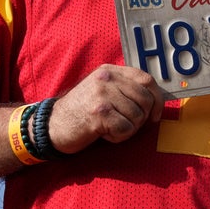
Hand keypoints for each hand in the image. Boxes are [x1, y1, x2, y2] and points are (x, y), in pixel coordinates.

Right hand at [47, 64, 165, 153]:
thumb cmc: (82, 111)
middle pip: (146, 99)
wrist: (52, 125)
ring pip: (138, 116)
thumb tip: (157, 101)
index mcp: (110, 71)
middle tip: (126, 124)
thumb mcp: (102, 90)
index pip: (147, 80)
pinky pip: (126, 129)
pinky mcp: (99, 113)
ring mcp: (102, 95)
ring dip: (128, 129)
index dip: (157, 99)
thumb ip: (125, 89)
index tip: (155, 114)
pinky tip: (104, 134)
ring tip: (110, 127)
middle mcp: (107, 79)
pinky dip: (119, 137)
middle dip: (142, 118)